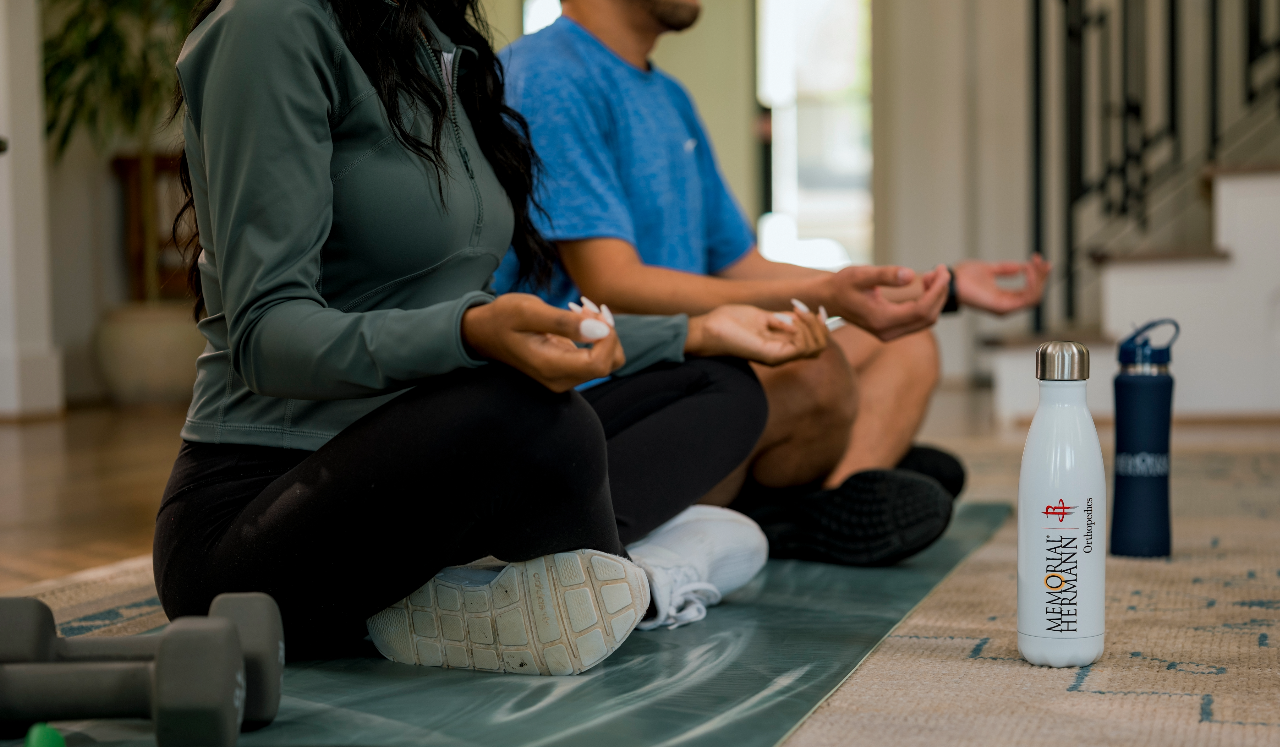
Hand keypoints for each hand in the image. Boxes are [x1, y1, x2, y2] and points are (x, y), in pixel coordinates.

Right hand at [461, 294, 624, 391]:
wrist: (484, 331)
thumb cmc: (502, 317)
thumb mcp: (528, 311)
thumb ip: (564, 322)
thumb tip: (600, 330)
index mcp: (550, 367)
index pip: (600, 364)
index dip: (607, 337)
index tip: (590, 310)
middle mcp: (561, 379)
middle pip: (609, 363)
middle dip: (606, 331)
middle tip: (584, 306)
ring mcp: (565, 376)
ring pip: (608, 360)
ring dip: (603, 332)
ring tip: (581, 309)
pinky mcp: (568, 369)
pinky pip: (597, 356)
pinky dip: (597, 335)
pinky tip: (578, 316)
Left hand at [686, 301, 828, 365]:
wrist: (708, 329)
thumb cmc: (730, 322)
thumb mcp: (762, 317)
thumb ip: (781, 319)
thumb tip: (801, 315)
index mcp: (781, 345)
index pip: (815, 343)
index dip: (820, 325)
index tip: (813, 308)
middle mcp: (782, 354)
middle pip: (819, 348)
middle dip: (818, 325)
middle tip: (801, 310)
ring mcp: (778, 357)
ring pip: (815, 349)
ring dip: (811, 326)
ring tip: (796, 312)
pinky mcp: (771, 356)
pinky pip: (801, 348)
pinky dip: (802, 331)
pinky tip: (789, 319)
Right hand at [817, 264, 950, 340]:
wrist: (828, 299)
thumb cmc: (842, 285)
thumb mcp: (860, 275)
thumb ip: (885, 275)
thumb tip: (910, 275)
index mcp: (881, 319)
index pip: (921, 309)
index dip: (937, 291)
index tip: (942, 271)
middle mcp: (887, 332)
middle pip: (928, 317)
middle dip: (939, 293)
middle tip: (940, 269)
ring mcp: (890, 334)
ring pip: (926, 320)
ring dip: (934, 298)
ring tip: (932, 275)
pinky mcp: (892, 330)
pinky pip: (918, 320)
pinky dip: (927, 303)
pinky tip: (923, 285)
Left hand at [953, 254, 1050, 314]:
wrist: (951, 279)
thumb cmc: (964, 277)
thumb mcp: (990, 270)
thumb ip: (1005, 270)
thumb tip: (1021, 267)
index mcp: (1005, 299)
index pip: (1030, 292)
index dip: (1039, 276)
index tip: (1039, 259)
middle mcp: (1007, 306)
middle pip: (1036, 296)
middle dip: (1042, 277)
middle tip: (1040, 260)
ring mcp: (1004, 308)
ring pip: (1034, 298)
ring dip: (1039, 279)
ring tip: (1034, 263)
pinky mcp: (1000, 307)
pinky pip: (1025, 299)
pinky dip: (1031, 284)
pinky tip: (1028, 269)